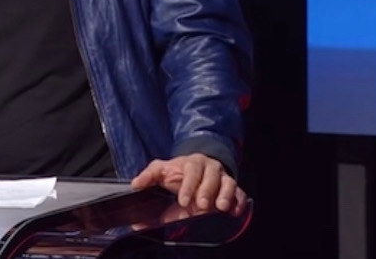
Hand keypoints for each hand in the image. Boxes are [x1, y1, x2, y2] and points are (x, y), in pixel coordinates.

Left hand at [130, 154, 247, 215]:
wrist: (199, 167)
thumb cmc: (180, 172)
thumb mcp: (163, 170)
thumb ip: (149, 176)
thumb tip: (135, 184)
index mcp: (192, 163)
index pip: (192, 171)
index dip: (189, 185)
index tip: (183, 200)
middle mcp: (210, 168)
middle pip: (212, 176)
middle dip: (207, 191)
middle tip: (201, 206)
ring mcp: (223, 178)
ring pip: (228, 183)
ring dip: (225, 195)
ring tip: (220, 207)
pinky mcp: (233, 189)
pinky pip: (240, 194)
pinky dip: (239, 202)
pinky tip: (234, 211)